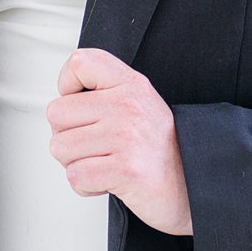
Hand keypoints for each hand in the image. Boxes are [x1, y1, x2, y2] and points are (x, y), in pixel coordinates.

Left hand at [46, 47, 192, 235]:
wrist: (195, 187)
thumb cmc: (160, 149)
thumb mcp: (140, 103)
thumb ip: (105, 91)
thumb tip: (64, 95)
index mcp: (131, 84)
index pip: (79, 63)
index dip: (68, 86)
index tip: (83, 106)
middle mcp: (128, 106)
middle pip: (56, 113)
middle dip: (68, 135)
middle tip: (97, 146)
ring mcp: (126, 138)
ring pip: (60, 147)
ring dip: (76, 163)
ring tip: (105, 163)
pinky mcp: (125, 170)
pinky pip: (75, 176)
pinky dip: (86, 186)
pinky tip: (108, 181)